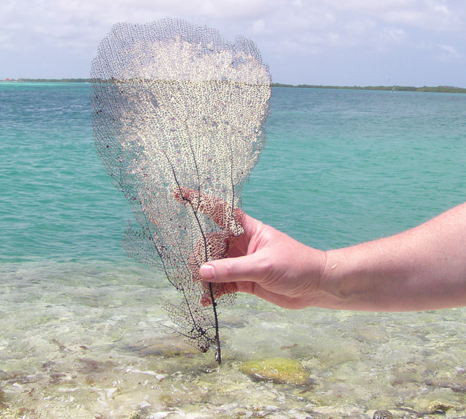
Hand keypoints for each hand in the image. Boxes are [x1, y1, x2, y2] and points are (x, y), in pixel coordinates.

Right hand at [175, 187, 326, 308]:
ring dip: (205, 275)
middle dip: (200, 254)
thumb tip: (202, 271)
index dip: (199, 201)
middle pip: (211, 243)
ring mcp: (242, 262)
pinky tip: (205, 300)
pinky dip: (214, 291)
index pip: (219, 211)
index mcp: (247, 229)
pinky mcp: (245, 281)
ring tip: (199, 287)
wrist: (317, 287)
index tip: (178, 194)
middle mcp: (241, 243)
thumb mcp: (263, 266)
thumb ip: (232, 269)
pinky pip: (223, 284)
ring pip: (215, 265)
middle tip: (194, 270)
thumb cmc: (296, 266)